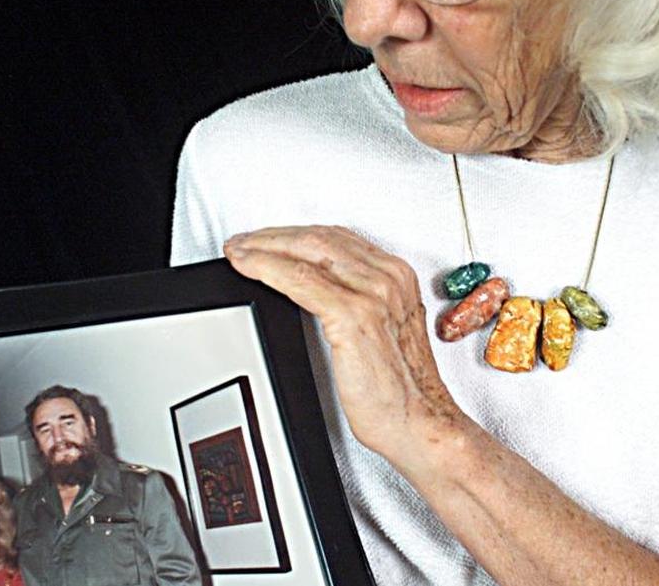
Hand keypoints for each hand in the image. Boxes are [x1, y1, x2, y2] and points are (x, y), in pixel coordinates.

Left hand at [224, 226, 462, 461]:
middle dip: (273, 236)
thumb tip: (317, 291)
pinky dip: (268, 268)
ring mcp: (373, 295)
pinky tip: (250, 269)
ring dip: (264, 248)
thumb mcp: (382, 331)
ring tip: (239, 252)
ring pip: (307, 252)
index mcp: (396, 277)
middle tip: (243, 243)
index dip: (295, 234)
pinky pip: (301, 280)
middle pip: (319, 238)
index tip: (268, 239)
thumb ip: (359, 304)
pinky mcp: (354, 317)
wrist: (420, 423)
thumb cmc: (401, 390)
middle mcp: (388, 278)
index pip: (336, 238)